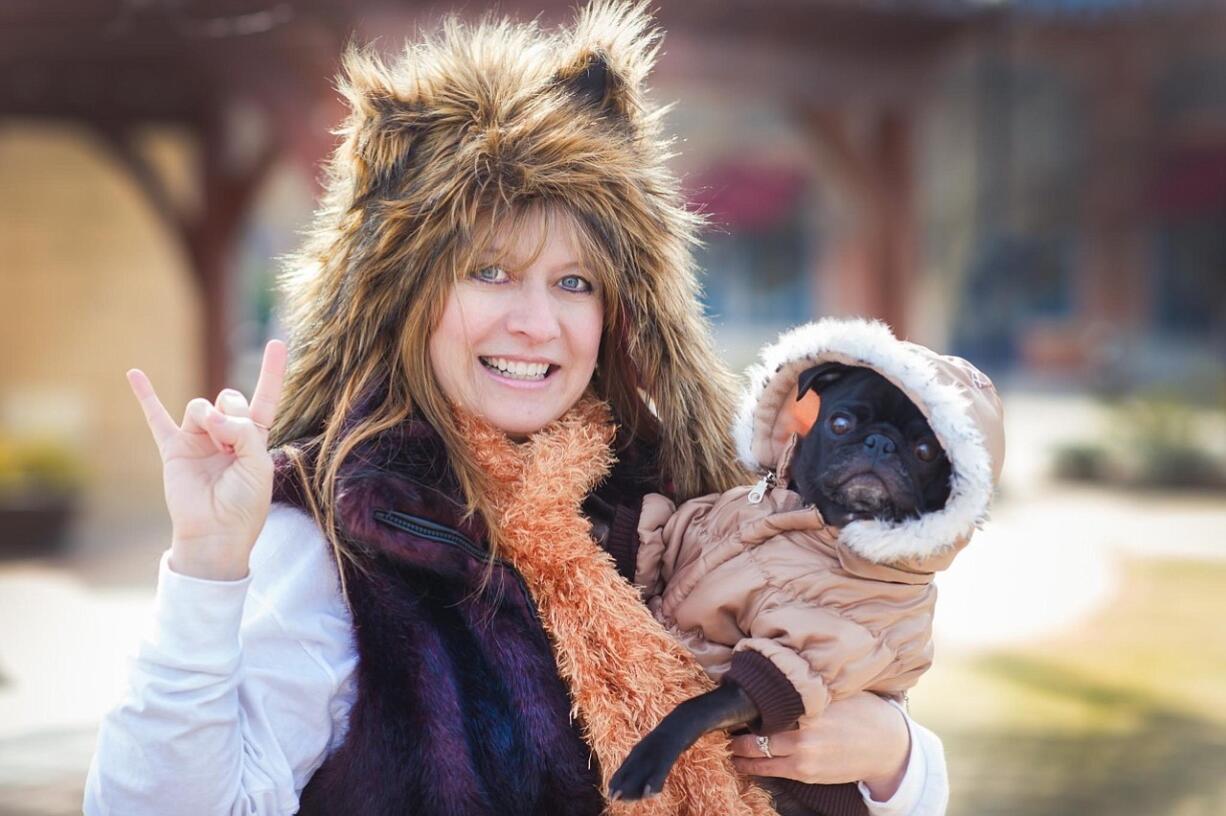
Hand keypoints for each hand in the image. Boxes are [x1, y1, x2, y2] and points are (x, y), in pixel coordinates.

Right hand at [127, 340, 287, 580]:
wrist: (216, 533)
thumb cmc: (244, 503)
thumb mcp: (259, 464)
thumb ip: (242, 432)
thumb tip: (210, 415)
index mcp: (254, 437)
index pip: (265, 397)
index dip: (271, 372)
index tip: (277, 342)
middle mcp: (226, 434)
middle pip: (231, 397)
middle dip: (232, 413)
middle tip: (230, 441)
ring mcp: (199, 439)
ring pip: (203, 405)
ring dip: (209, 419)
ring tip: (214, 442)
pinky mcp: (174, 448)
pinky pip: (157, 417)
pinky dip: (146, 395)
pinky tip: (134, 374)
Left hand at [728, 692, 910, 800]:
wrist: (887, 748)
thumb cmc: (863, 712)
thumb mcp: (837, 692)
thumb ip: (808, 687)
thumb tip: (778, 670)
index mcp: (809, 711)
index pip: (766, 709)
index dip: (745, 706)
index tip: (731, 699)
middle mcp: (803, 738)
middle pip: (754, 737)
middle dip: (735, 733)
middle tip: (720, 725)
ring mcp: (803, 759)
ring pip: (758, 758)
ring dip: (739, 752)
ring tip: (727, 744)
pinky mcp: (806, 774)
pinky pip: (770, 771)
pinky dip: (753, 765)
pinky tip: (742, 759)